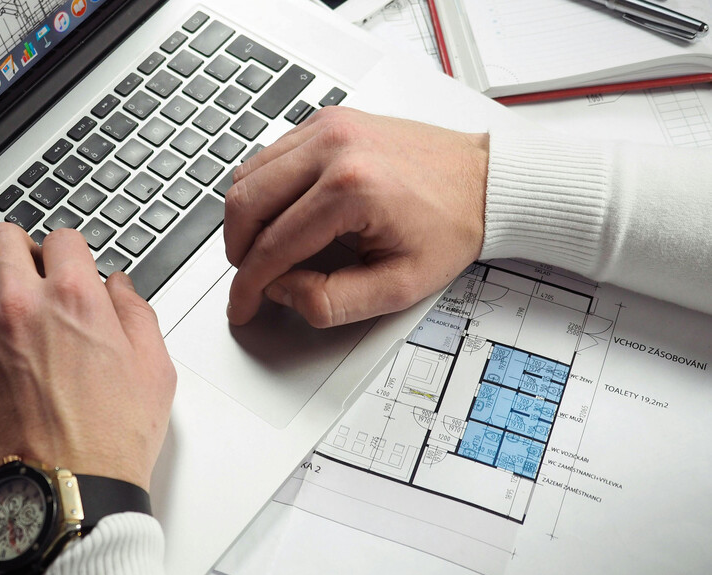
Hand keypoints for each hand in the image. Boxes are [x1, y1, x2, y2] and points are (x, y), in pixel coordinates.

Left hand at [0, 224, 175, 490]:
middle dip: (19, 250)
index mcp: (74, 300)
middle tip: (27, 270)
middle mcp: (20, 309)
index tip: (66, 265)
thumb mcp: (154, 370)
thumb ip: (136, 314)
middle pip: (2, 239)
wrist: (68, 499)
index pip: (62, 238)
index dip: (68, 251)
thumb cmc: (111, 444)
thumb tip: (119, 289)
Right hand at [224, 106, 488, 327]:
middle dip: (237, 250)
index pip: (272, 246)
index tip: (242, 306)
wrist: (485, 181)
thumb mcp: (399, 286)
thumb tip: (282, 291)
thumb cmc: (451, 227)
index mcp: (351, 189)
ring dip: (244, 218)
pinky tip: (279, 214)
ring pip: (247, 175)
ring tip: (261, 249)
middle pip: (245, 203)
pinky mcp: (327, 120)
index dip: (248, 286)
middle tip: (248, 278)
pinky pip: (268, 155)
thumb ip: (331, 302)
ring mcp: (328, 127)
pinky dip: (262, 188)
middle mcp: (334, 148)